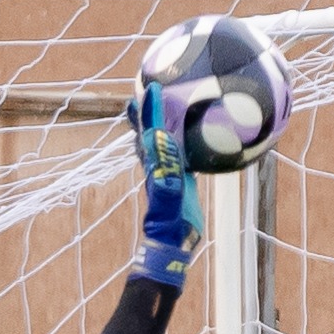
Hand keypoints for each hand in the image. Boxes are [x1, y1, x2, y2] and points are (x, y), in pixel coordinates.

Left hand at [123, 83, 204, 289]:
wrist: (171, 246)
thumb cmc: (169, 228)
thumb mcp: (169, 204)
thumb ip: (166, 181)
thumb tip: (163, 160)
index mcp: (156, 167)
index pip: (151, 131)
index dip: (150, 110)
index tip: (150, 86)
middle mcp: (158, 166)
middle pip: (149, 130)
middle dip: (146, 109)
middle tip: (144, 86)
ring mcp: (168, 173)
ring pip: (161, 141)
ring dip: (160, 121)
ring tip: (162, 103)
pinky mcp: (180, 181)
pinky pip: (179, 153)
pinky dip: (180, 140)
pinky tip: (189, 135)